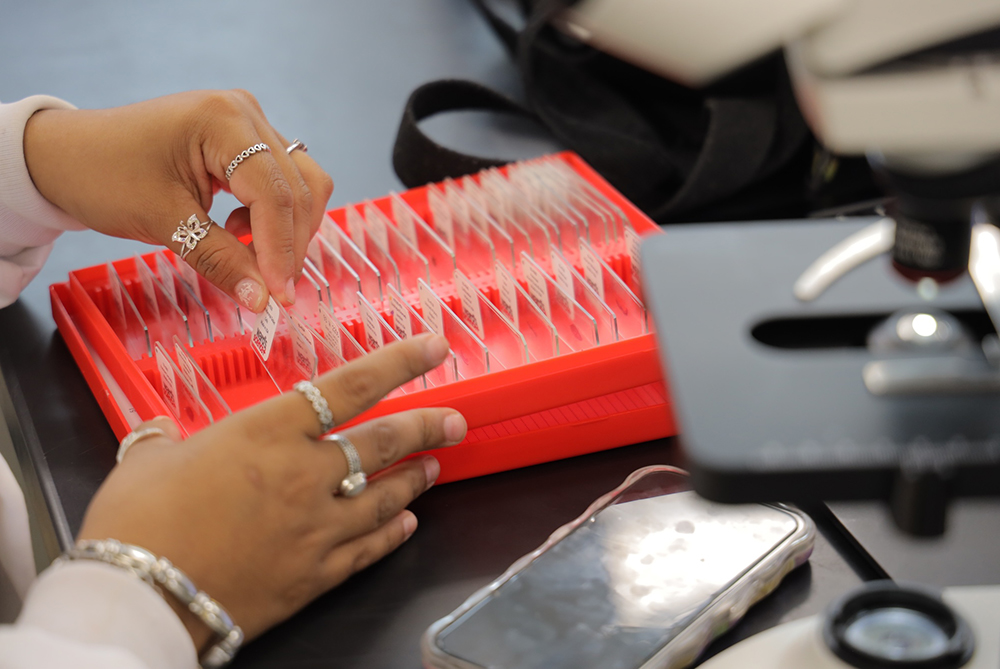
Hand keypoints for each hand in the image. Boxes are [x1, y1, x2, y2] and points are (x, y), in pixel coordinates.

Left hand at [23, 90, 332, 310]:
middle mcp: (245, 113)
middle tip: (272, 291)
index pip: (275, 192)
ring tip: (251, 258)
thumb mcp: (163, 223)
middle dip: (289, 244)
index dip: (281, 248)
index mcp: (223, 121)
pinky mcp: (245, 140)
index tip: (279, 296)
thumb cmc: (103, 177)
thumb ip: (220, 260)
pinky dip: (274, 216)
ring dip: (288, 229)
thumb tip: (263, 299)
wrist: (66, 156)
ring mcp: (248, 123)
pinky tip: (238, 231)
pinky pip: (282, 180)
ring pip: (300, 184)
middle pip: (298, 188)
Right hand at [77, 334, 465, 648]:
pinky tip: (407, 526)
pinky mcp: (314, 574)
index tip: (435, 348)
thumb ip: (166, 440)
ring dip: (414, 479)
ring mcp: (316, 526)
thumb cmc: (139, 524)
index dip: (401, 362)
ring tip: (434, 468)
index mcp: (268, 431)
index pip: (352, 385)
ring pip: (384, 496)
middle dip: (426, 427)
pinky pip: (366, 549)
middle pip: (383, 442)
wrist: (140, 599)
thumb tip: (162, 432)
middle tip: (455, 421)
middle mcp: (304, 473)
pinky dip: (391, 535)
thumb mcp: (147, 462)